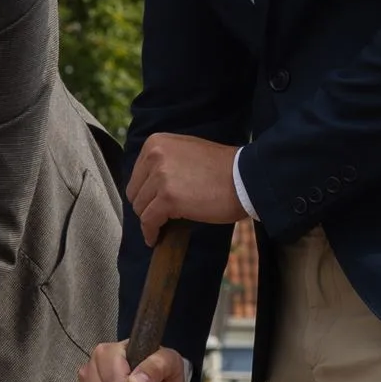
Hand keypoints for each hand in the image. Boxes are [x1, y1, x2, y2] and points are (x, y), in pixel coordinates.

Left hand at [125, 132, 244, 241]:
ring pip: (141, 208)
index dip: (145, 193)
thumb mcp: (187, 151)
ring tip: (161, 227)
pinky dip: (150, 233)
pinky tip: (155, 239)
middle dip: (146, 206)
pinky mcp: (168, 198)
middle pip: (135, 192)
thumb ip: (165, 161)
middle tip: (159, 217)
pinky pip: (149, 222)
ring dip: (151, 220)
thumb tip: (147, 186)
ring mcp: (160, 177)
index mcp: (156, 142)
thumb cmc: (222, 168)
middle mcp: (155, 156)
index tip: (152, 203)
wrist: (246, 178)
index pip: (137, 175)